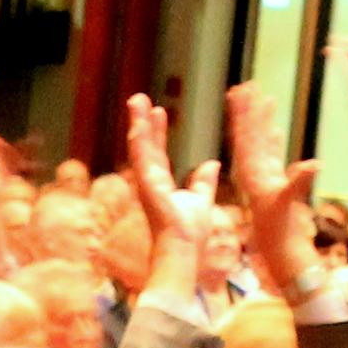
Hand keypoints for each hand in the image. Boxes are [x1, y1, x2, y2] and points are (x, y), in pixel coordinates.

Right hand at [120, 95, 208, 244]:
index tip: (159, 112)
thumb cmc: (190, 232)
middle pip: (145, 144)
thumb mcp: (201, 199)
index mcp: (162, 184)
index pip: (158, 152)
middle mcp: (150, 180)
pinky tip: (138, 122)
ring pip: (139, 146)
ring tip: (136, 100)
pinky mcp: (146, 184)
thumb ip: (203, 181)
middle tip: (139, 99)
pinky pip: (141, 157)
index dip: (158, 132)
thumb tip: (211, 164)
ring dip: (137, 122)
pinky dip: (139, 138)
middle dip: (142, 121)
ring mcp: (146, 182)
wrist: (184, 248)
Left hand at [224, 77, 320, 289]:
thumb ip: (298, 183)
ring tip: (263, 99)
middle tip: (246, 86)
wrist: (280, 255)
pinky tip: (276, 130)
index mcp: (252, 175)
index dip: (243, 114)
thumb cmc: (281, 233)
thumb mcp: (288, 206)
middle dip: (248, 112)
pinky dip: (273, 142)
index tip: (239, 92)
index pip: (245, 138)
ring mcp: (264, 179)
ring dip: (262, 122)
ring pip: (260, 144)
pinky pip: (271, 158)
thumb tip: (313, 164)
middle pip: (249, 136)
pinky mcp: (274, 187)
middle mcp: (255, 174)